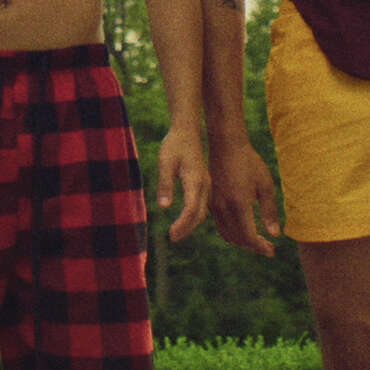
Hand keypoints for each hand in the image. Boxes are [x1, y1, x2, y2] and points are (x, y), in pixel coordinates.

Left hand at [156, 124, 210, 241]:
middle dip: (186, 228)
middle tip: (172, 238)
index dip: (182, 225)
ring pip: (201, 211)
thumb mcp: (165, 162)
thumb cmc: (174, 145)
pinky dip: (193, 216)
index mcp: (195, 180)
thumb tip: (164, 207)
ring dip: (190, 224)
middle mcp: (204, 185)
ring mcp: (205, 185)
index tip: (171, 235)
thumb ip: (165, 184)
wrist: (187, 131)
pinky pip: (201, 205)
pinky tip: (183, 221)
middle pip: (198, 214)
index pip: (191, 210)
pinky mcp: (203, 184)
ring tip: (176, 233)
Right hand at [209, 137, 279, 255]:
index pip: (248, 236)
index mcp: (238, 204)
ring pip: (227, 235)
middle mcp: (223, 208)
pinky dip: (232, 233)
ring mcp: (214, 205)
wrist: (226, 146)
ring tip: (257, 240)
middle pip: (237, 239)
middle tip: (268, 247)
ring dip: (242, 241)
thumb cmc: (249, 162)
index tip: (272, 251)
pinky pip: (220, 226)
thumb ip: (269, 211)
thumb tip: (275, 234)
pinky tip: (244, 228)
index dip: (260, 247)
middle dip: (253, 246)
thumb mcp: (265, 185)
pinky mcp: (210, 202)